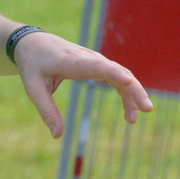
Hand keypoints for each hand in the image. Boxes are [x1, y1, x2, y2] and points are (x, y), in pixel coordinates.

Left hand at [14, 30, 151, 137]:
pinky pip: (117, 77)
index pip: (96, 66)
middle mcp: (88, 58)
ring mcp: (95, 60)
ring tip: (135, 120)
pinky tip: (130, 111)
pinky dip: (126, 93)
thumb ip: (46, 110)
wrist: (34, 43)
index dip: (113, 73)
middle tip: (146, 109)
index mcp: (71, 61)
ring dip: (133, 95)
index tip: (128, 81)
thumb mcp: (33, 88)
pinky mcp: (98, 65)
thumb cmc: (33, 64)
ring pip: (121, 75)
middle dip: (133, 89)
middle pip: (117, 72)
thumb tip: (56, 135)